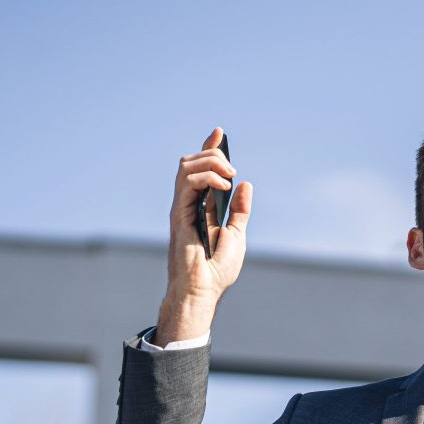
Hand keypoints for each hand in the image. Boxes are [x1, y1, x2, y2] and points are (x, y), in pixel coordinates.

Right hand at [154, 128, 253, 344]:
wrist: (203, 290)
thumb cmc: (216, 269)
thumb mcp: (236, 235)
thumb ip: (239, 211)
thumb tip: (245, 186)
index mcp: (200, 207)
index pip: (201, 170)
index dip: (209, 150)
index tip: (219, 133)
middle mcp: (187, 204)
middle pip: (191, 162)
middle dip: (213, 155)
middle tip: (232, 169)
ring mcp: (181, 208)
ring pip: (186, 167)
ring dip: (210, 162)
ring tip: (229, 175)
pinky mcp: (178, 215)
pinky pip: (187, 183)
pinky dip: (207, 177)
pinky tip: (224, 185)